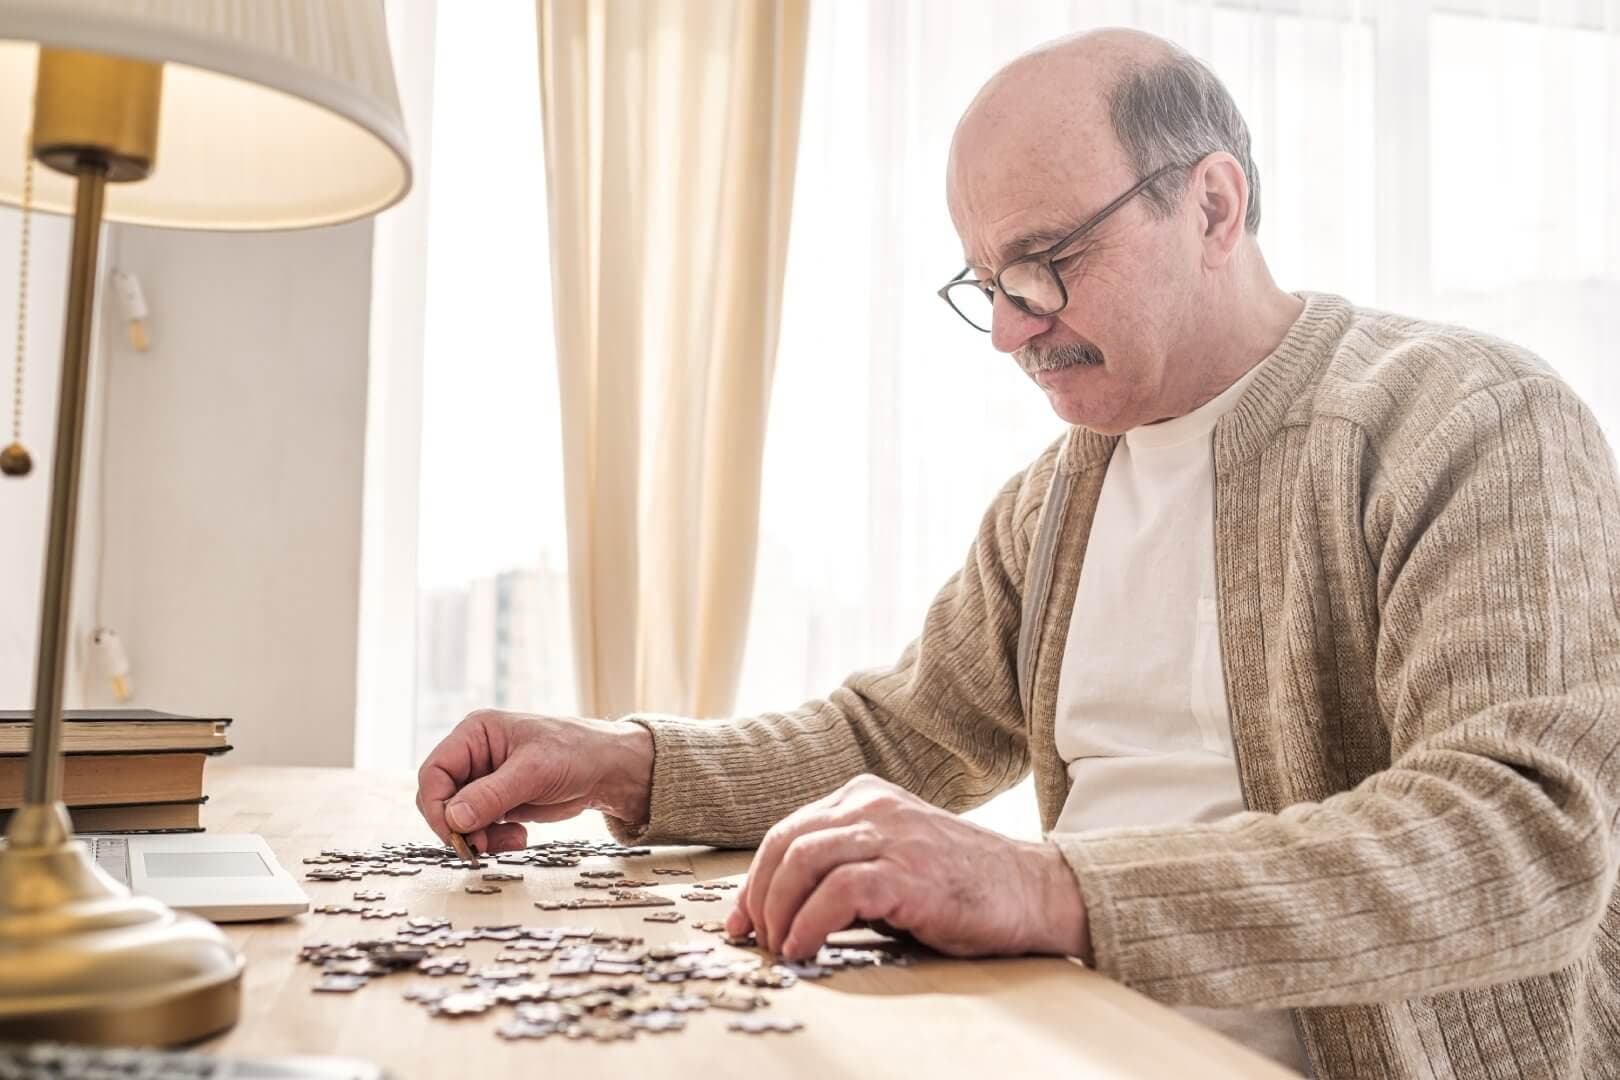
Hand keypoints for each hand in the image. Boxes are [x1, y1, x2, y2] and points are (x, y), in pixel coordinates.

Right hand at [414, 709, 653, 853]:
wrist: (608, 770)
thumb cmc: (575, 752)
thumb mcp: (533, 771)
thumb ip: (491, 795)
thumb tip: (453, 818)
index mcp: (475, 734)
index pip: (434, 772)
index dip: (437, 805)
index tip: (454, 832)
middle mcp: (474, 756)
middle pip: (441, 798)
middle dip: (457, 825)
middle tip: (479, 846)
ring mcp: (485, 781)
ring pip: (458, 818)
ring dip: (478, 837)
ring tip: (511, 841)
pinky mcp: (498, 802)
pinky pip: (478, 828)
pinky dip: (492, 840)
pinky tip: (519, 837)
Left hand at [726, 774, 1089, 961]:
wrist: (1032, 890)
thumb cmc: (963, 883)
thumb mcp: (895, 854)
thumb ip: (846, 863)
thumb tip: (785, 908)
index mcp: (864, 795)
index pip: (788, 832)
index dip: (756, 879)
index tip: (743, 919)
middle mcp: (872, 805)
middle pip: (784, 844)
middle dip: (758, 896)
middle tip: (753, 938)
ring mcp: (890, 834)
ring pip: (801, 862)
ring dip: (778, 912)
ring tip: (780, 948)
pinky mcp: (907, 872)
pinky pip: (836, 893)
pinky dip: (809, 924)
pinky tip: (805, 947)